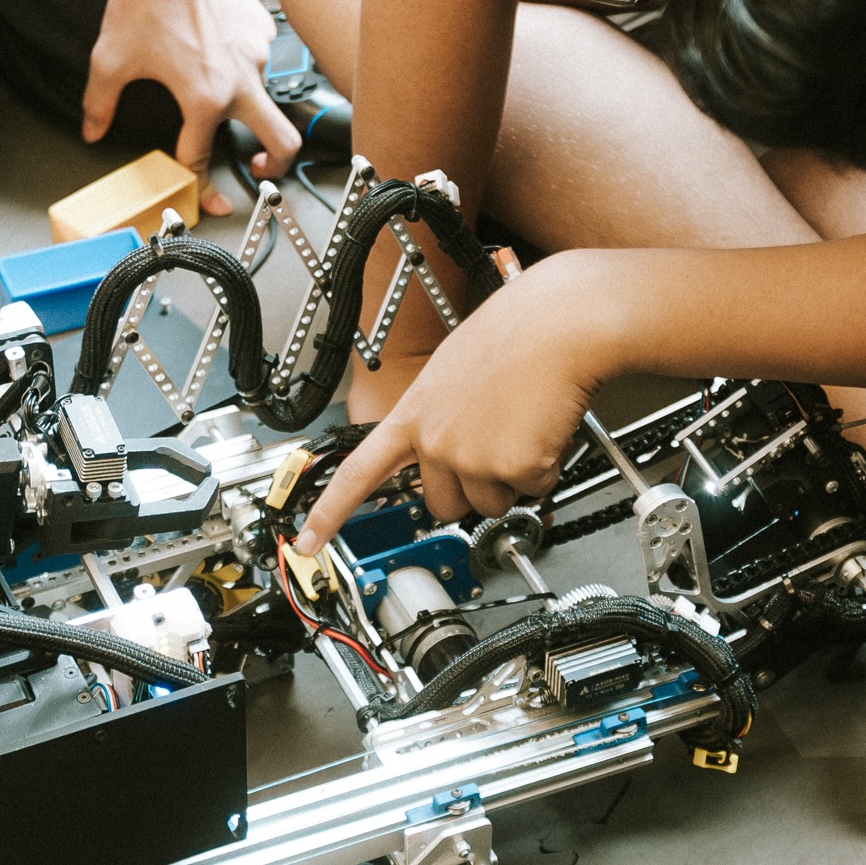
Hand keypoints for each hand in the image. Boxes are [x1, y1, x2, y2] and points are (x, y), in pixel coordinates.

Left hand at [80, 0, 301, 215]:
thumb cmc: (147, 1)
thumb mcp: (111, 58)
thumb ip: (98, 102)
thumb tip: (91, 130)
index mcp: (204, 99)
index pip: (203, 158)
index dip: (204, 188)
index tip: (213, 201)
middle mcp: (240, 83)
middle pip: (282, 141)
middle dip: (275, 163)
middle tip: (259, 166)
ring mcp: (258, 56)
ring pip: (264, 93)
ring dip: (246, 100)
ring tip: (212, 78)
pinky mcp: (264, 31)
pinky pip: (259, 58)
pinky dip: (242, 61)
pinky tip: (215, 43)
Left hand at [297, 254, 625, 545]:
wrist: (558, 323)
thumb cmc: (516, 332)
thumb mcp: (450, 372)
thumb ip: (439, 417)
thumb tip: (449, 452)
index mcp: (412, 414)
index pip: (356, 474)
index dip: (329, 513)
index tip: (307, 541)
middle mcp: (434, 441)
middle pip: (444, 505)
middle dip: (472, 488)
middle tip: (495, 443)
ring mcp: (471, 458)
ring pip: (493, 503)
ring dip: (513, 477)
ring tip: (522, 424)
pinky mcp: (512, 468)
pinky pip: (533, 490)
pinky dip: (546, 467)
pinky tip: (544, 427)